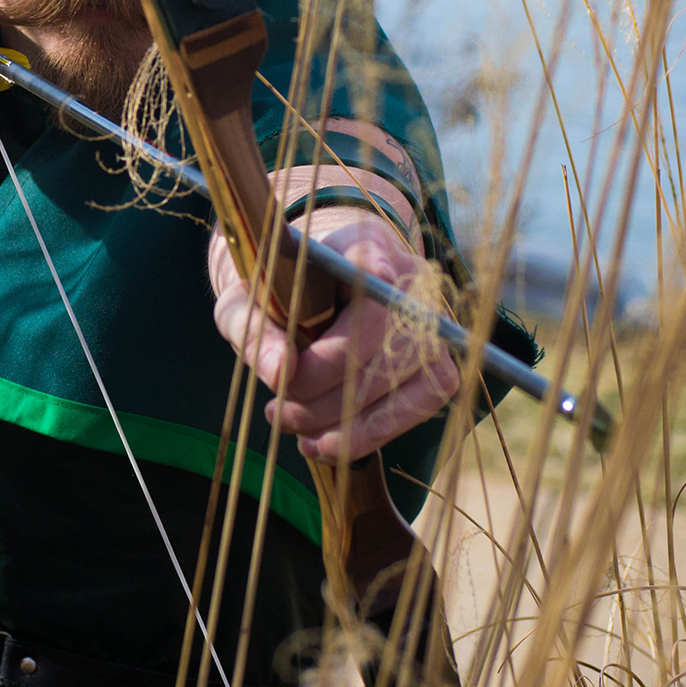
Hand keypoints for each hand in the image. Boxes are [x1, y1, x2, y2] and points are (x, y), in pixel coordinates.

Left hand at [208, 203, 458, 463]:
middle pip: (376, 336)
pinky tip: (325, 444)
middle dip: (321, 388)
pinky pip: (419, 406)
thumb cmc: (276, 294)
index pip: (370, 253)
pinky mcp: (439, 363)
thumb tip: (281, 374)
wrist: (311, 290)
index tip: (377, 272)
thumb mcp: (246, 301)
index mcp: (356, 242)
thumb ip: (253, 329)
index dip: (377, 266)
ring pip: (402, 378)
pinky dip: (370, 434)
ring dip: (344, 421)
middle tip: (276, 411)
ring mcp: (432, 320)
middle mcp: (406, 277)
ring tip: (295, 431)